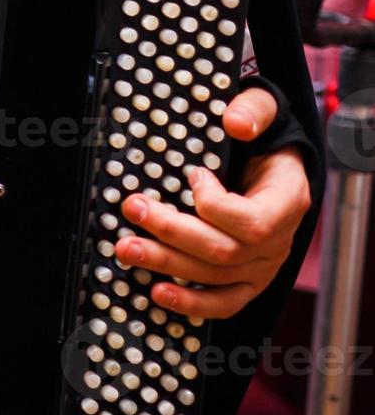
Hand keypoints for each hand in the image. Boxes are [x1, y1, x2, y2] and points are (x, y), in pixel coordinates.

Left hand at [114, 86, 311, 319]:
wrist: (271, 172)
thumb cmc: (263, 143)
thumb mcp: (264, 114)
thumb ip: (253, 111)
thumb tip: (235, 123)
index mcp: (288, 203)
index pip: (252, 221)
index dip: (214, 205)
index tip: (191, 174)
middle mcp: (279, 242)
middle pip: (223, 251)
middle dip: (171, 231)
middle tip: (132, 209)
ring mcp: (263, 268)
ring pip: (213, 276)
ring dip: (164, 262)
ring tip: (126, 247)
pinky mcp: (247, 283)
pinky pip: (223, 304)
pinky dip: (190, 303)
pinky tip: (156, 292)